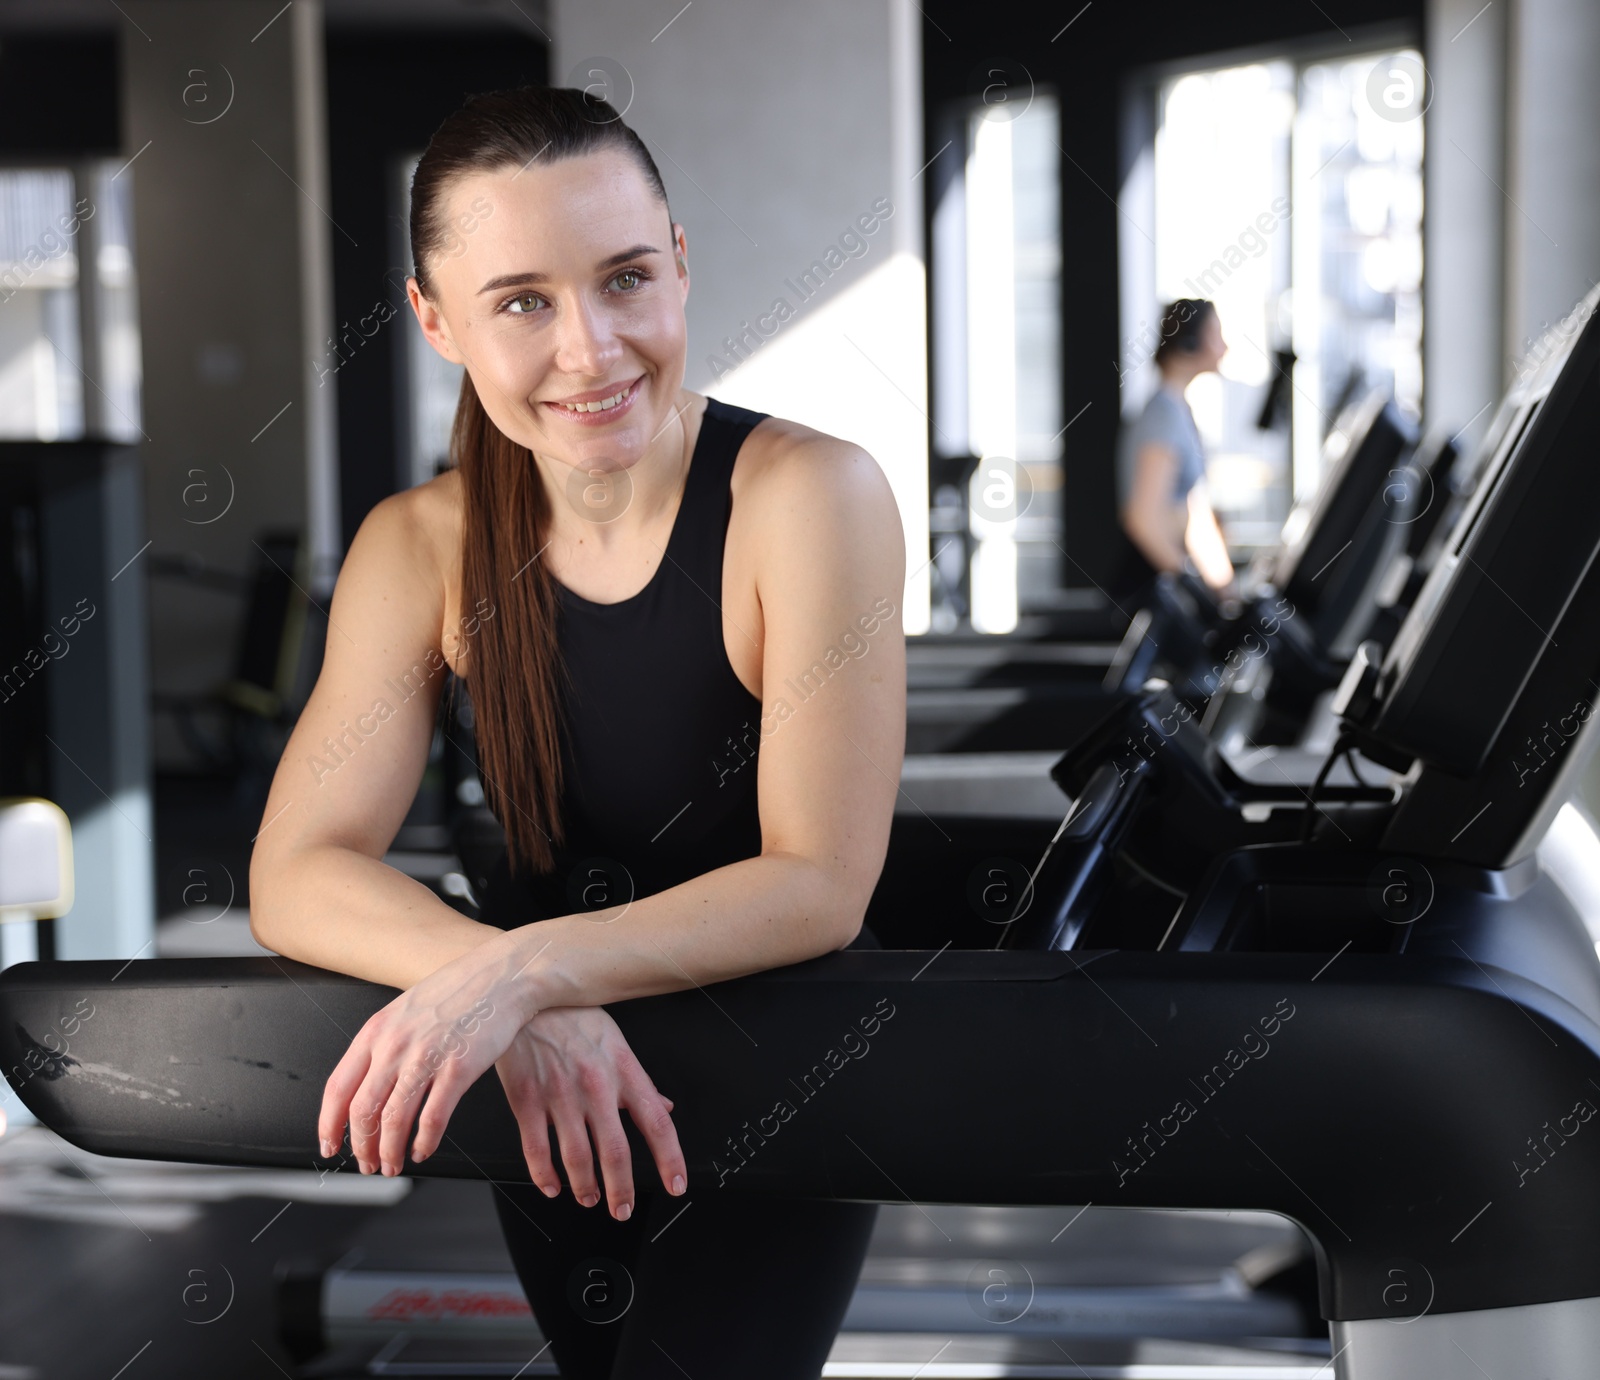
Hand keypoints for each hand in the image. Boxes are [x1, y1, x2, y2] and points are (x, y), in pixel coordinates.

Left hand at [318, 935, 536, 1175]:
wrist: (502, 975)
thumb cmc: (458, 991)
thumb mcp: (406, 1009)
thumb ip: (384, 1043)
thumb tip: (367, 1084)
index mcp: (376, 1031)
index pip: (338, 1088)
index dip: (329, 1125)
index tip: (330, 1144)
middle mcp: (395, 1046)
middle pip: (363, 1111)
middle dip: (361, 1146)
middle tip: (367, 1164)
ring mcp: (426, 1058)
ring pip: (394, 1120)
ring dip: (389, 1152)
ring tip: (393, 1164)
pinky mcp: (458, 1069)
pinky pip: (433, 1118)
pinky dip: (424, 1141)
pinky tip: (424, 1149)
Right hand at [495, 1006, 687, 1220]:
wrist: (525, 995)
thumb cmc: (572, 1016)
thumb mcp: (615, 1042)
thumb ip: (640, 1081)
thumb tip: (665, 1107)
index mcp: (623, 1070)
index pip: (657, 1123)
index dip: (670, 1159)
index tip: (676, 1184)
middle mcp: (596, 1086)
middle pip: (616, 1152)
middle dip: (622, 1190)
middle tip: (623, 1209)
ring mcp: (560, 1094)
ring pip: (578, 1158)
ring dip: (585, 1187)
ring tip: (589, 1199)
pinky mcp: (526, 1099)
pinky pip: (537, 1149)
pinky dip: (545, 1176)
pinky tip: (552, 1185)